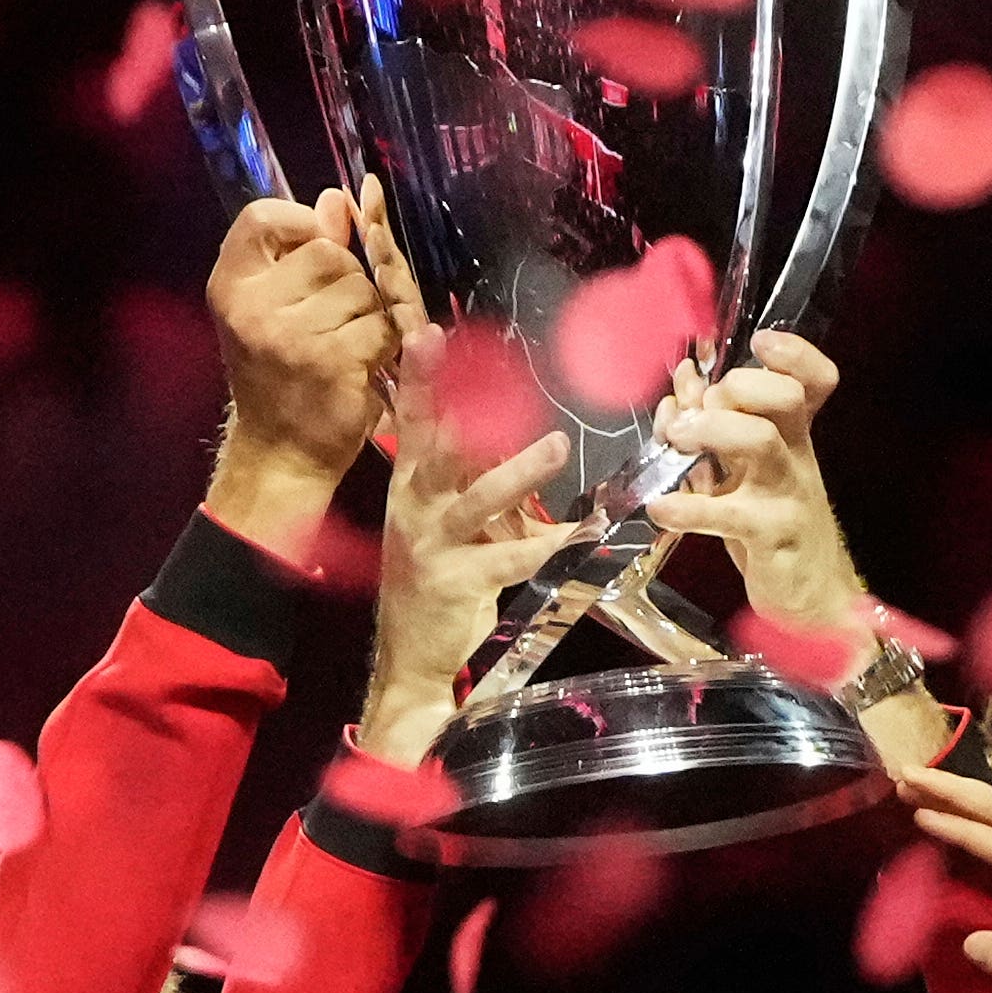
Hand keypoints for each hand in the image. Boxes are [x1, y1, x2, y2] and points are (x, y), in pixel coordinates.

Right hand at [206, 192, 401, 536]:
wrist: (279, 453)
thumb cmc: (280, 375)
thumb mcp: (276, 308)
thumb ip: (304, 250)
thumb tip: (337, 199)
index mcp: (230, 286)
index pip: (262, 216)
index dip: (300, 223)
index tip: (313, 247)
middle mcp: (252, 306)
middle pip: (330, 252)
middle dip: (347, 280)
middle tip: (331, 320)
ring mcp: (291, 334)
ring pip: (363, 289)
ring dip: (369, 316)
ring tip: (345, 347)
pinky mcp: (332, 361)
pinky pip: (381, 326)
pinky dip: (384, 346)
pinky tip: (362, 368)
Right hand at [358, 329, 570, 768]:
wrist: (410, 656)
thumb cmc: (434, 580)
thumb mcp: (440, 522)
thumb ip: (465, 482)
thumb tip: (500, 431)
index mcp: (409, 489)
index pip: (412, 424)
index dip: (418, 381)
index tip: (427, 335)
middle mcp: (413, 509)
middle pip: (436, 448)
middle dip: (457, 406)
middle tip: (493, 371)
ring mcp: (431, 545)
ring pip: (477, 500)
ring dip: (518, 472)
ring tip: (555, 445)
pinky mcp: (454, 581)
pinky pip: (508, 559)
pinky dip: (548, 545)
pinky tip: (582, 533)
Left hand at [646, 333, 875, 645]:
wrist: (812, 602)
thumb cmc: (772, 529)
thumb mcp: (743, 472)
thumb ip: (714, 428)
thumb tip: (683, 380)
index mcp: (794, 437)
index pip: (813, 381)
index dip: (794, 353)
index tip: (759, 342)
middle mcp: (797, 457)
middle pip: (784, 398)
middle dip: (735, 389)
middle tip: (696, 410)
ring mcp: (788, 495)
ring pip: (759, 441)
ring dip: (710, 431)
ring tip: (675, 441)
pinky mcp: (772, 537)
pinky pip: (730, 514)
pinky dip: (689, 507)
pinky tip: (661, 508)